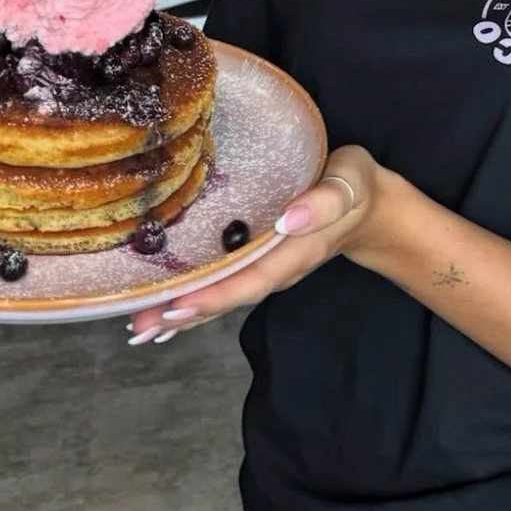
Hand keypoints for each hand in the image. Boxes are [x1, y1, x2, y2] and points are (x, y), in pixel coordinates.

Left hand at [128, 145, 388, 344]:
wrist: (371, 207)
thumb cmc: (357, 187)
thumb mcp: (351, 184)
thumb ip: (327, 200)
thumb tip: (291, 218)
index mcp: (295, 251)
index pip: (249, 279)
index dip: (213, 295)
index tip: (176, 307)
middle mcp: (276, 268)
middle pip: (227, 296)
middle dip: (184, 311)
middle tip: (139, 326)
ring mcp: (267, 269)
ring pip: (221, 295)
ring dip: (182, 311)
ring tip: (140, 327)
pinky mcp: (259, 261)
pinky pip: (224, 285)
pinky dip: (194, 300)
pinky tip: (165, 311)